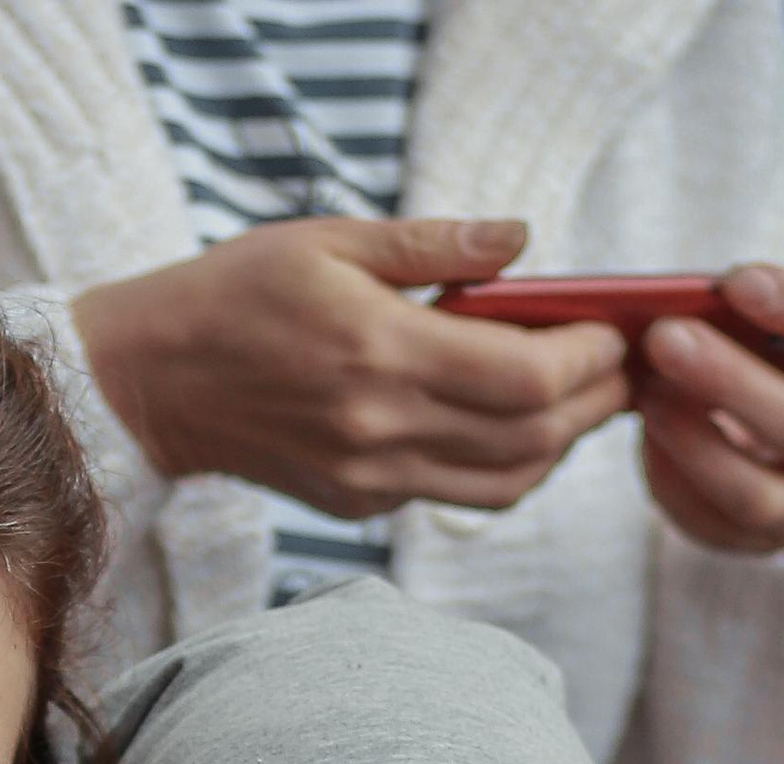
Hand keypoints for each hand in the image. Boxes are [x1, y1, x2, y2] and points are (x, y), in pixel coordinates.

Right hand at [76, 215, 626, 516]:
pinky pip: (459, 495)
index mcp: (380, 353)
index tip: (613, 330)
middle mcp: (382, 429)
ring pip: (506, 483)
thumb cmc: (240, 294)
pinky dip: (509, 466)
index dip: (589, 360)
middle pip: (531, 439)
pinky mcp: (360, 502)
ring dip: (561, 446)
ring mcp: (372, 478)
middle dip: (595, 403)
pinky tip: (521, 427)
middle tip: (626, 369)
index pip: (525, 379)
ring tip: (586, 403)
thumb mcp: (333, 241)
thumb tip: (523, 240)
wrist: (158, 383)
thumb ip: (435, 245)